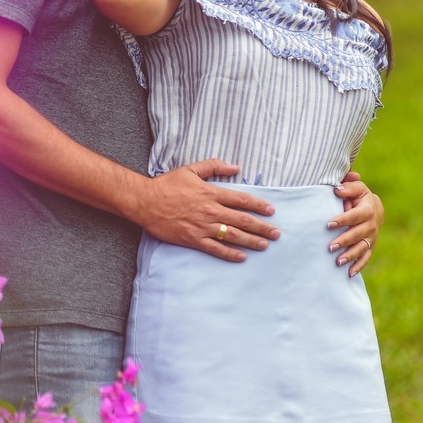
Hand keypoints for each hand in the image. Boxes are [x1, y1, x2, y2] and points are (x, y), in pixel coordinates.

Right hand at [134, 158, 279, 262]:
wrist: (146, 201)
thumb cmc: (167, 184)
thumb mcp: (191, 169)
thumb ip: (214, 166)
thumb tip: (235, 167)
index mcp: (211, 193)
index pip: (241, 200)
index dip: (258, 206)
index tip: (271, 211)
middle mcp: (211, 211)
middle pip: (242, 220)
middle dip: (262, 227)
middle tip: (277, 233)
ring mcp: (203, 226)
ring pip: (233, 236)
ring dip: (252, 241)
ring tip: (265, 244)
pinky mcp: (193, 239)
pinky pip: (216, 249)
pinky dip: (230, 253)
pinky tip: (242, 256)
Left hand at [328, 171, 383, 276]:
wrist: (375, 207)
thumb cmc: (359, 196)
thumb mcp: (356, 188)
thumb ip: (347, 187)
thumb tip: (337, 190)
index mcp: (368, 209)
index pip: (354, 216)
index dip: (342, 220)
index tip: (328, 225)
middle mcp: (372, 225)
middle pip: (357, 234)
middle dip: (344, 241)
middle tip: (330, 247)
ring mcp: (372, 237)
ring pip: (362, 248)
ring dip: (350, 256)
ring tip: (338, 262)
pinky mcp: (371, 246)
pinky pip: (366, 257)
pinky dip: (359, 266)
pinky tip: (349, 274)